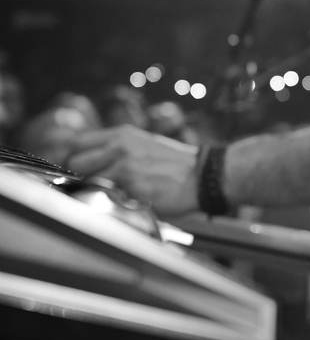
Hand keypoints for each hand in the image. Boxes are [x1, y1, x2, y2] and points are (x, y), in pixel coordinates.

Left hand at [67, 125, 198, 217]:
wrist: (204, 175)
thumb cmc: (177, 165)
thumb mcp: (144, 144)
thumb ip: (117, 149)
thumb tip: (93, 161)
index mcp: (121, 135)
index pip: (77, 142)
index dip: (74, 157)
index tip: (78, 169)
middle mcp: (119, 148)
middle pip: (74, 162)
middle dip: (78, 176)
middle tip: (91, 186)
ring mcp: (124, 169)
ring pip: (87, 182)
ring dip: (93, 191)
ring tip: (110, 197)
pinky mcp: (132, 189)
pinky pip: (107, 198)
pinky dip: (111, 204)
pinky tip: (125, 204)